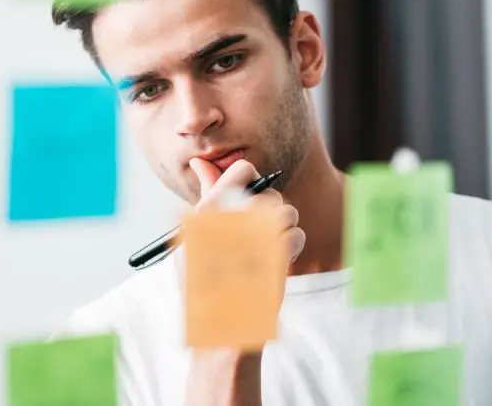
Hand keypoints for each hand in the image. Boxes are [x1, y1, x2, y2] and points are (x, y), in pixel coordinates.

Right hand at [184, 158, 304, 405]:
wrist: (219, 329)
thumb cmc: (205, 282)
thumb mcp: (195, 237)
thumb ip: (206, 196)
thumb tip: (202, 161)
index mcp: (204, 211)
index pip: (242, 171)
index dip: (253, 182)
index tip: (252, 203)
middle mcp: (227, 218)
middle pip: (270, 195)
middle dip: (272, 214)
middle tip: (260, 237)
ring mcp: (252, 235)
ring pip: (287, 212)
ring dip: (286, 229)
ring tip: (269, 250)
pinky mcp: (273, 256)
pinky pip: (296, 234)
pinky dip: (292, 247)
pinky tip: (277, 263)